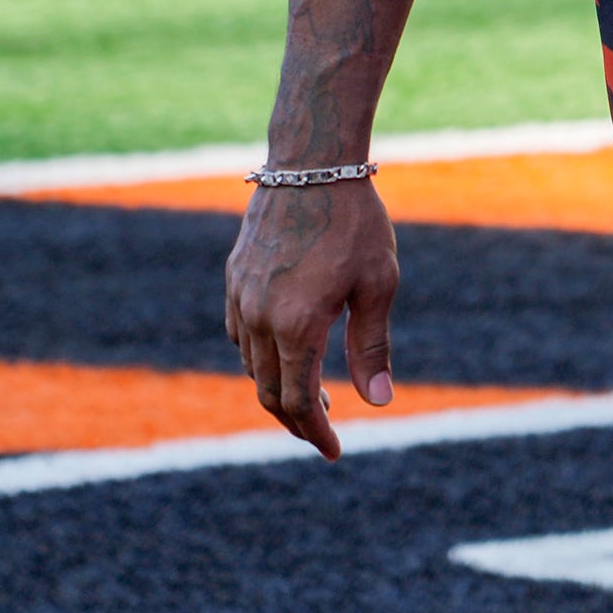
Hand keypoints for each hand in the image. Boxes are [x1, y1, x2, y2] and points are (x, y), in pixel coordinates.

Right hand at [222, 176, 399, 458]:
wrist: (311, 162)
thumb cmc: (356, 222)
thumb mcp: (378, 285)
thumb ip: (371, 347)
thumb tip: (377, 403)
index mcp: (296, 326)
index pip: (297, 402)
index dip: (315, 432)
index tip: (334, 450)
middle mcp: (259, 317)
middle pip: (268, 391)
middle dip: (295, 419)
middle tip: (323, 430)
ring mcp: (240, 296)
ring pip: (251, 365)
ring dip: (277, 388)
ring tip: (312, 395)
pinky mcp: (234, 277)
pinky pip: (239, 334)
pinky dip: (259, 357)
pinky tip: (284, 354)